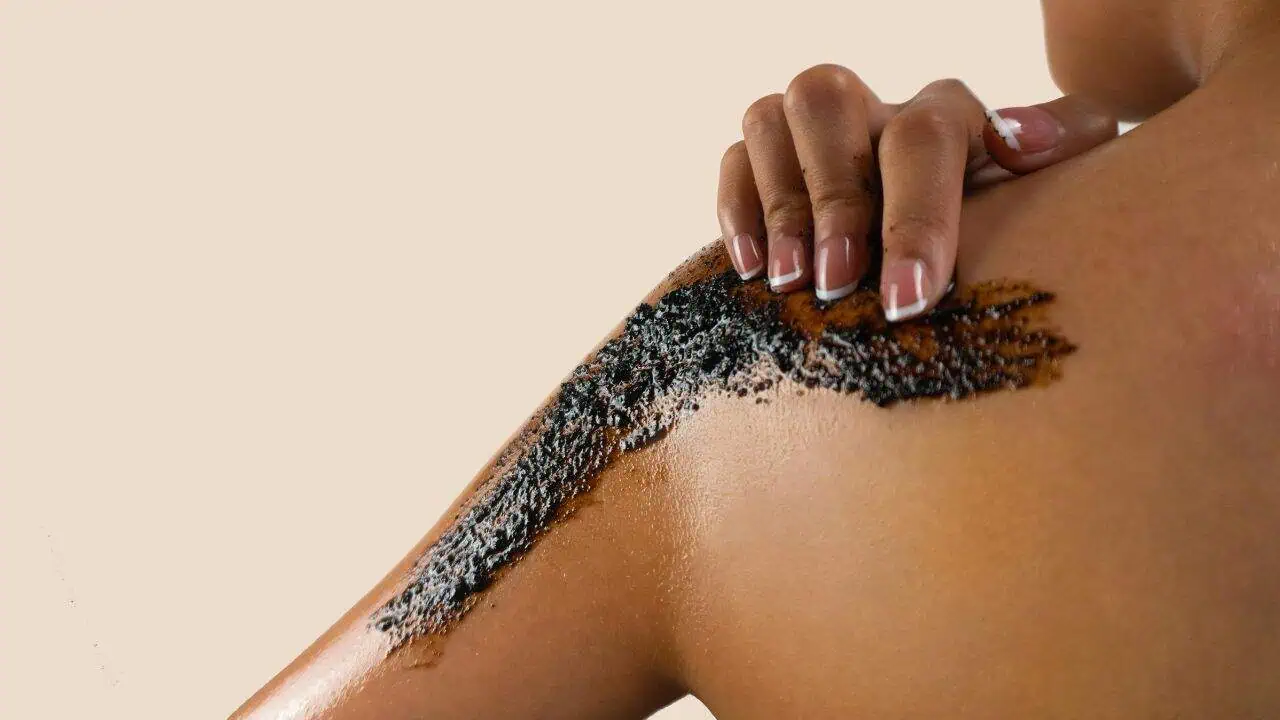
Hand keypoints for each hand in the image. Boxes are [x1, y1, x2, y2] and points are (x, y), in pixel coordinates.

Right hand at [717, 64, 1116, 319]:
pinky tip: (752, 271)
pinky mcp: (767, 163)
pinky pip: (733, 159)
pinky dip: (736, 209)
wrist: (958, 258)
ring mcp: (814, 135)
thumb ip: (1061, 144)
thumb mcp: (1050, 193)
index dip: (914, 216)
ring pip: (769, 117)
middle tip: (837, 285)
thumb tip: (1018, 142)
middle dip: (830, 199)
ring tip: (790, 285)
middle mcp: (874, 111)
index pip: (923, 136)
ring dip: (778, 203)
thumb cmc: (1007, 234)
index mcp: (947, 113)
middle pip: (827, 103)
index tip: (910, 300)